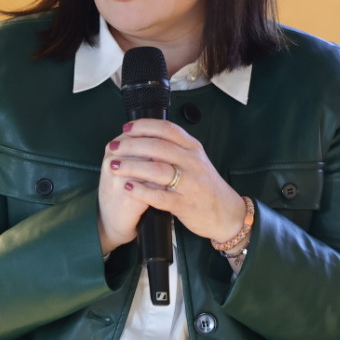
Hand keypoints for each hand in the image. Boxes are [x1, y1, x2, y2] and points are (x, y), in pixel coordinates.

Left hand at [98, 119, 245, 251]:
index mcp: (193, 149)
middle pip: (158, 147)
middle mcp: (192, 163)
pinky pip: (159, 196)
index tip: (127, 127)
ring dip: (132, 166)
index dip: (145, 126)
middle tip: (113, 147)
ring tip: (114, 166)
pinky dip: (141, 191)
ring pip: (157, 170)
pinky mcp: (184, 204)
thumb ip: (175, 148)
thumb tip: (145, 136)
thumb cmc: (205, 186)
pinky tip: (128, 187)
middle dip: (131, 146)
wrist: (226, 213)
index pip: (168, 129)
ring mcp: (189, 184)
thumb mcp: (195, 161)